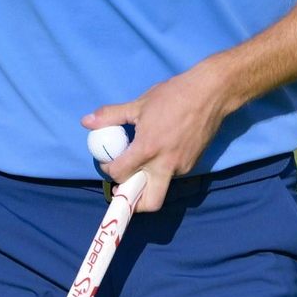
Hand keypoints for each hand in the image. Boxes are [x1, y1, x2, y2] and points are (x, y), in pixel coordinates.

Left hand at [82, 61, 232, 212]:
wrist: (210, 94)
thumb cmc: (172, 96)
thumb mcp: (138, 104)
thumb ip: (110, 115)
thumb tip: (86, 122)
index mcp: (148, 149)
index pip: (121, 173)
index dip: (109, 170)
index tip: (107, 162)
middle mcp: (166, 164)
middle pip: (149, 202)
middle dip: (133, 202)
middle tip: (122, 187)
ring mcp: (182, 167)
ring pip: (161, 188)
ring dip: (146, 185)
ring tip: (137, 168)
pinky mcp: (193, 165)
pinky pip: (173, 175)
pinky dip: (161, 171)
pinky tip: (158, 154)